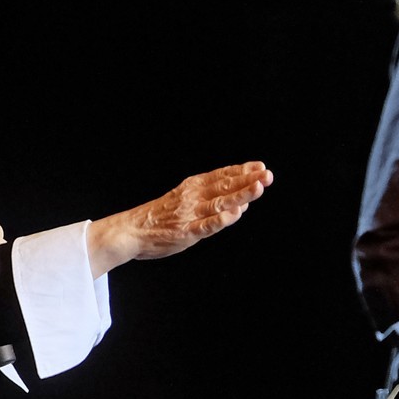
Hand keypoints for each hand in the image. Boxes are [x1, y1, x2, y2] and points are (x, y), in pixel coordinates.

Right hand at [85, 161, 272, 275]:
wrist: (131, 231)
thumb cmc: (160, 217)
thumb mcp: (183, 198)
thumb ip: (211, 199)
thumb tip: (242, 200)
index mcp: (192, 187)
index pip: (222, 175)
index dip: (242, 171)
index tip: (260, 166)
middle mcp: (193, 197)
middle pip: (225, 186)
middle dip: (248, 180)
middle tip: (267, 175)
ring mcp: (190, 215)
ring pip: (219, 203)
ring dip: (240, 195)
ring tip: (258, 188)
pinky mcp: (185, 232)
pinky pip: (206, 226)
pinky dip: (221, 220)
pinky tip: (235, 214)